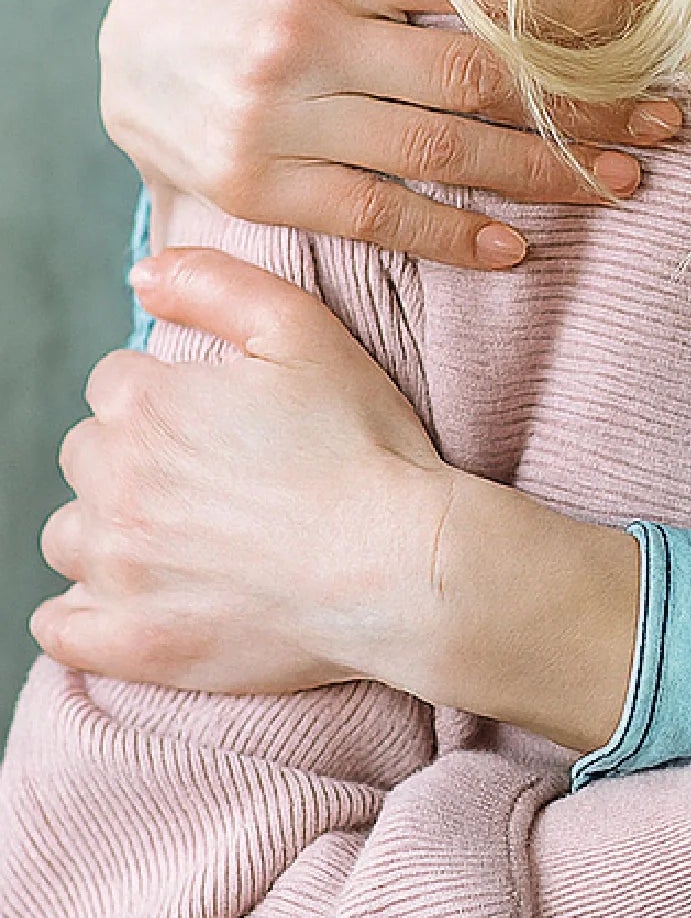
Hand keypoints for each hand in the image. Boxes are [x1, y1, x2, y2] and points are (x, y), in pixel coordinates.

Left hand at [33, 250, 639, 744]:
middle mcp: (113, 482)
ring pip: (72, 538)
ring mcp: (117, 569)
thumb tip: (143, 276)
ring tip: (183, 543)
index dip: (170, 398)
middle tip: (212, 483)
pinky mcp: (131, 642)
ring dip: (110, 534)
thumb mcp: (304, 334)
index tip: (221, 424)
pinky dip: (82, 617)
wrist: (403, 567)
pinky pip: (60, 629)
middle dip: (136, 462)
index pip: (115, 384)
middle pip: (88, 457)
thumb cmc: (365, 448)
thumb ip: (216, 285)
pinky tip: (132, 604)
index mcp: (144, 404)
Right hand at [99, 0, 672, 269]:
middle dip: (587, 102)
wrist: (131, 52)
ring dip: (548, 174)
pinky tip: (517, 246)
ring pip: (442, 150)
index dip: (578, 0)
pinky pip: (377, 217)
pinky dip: (452, 237)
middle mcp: (295, 35)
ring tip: (626, 180)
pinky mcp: (258, 187)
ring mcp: (272, 118)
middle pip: (477, 75)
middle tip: (666, 121)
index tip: (653, 17)